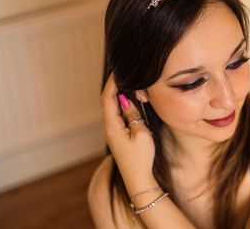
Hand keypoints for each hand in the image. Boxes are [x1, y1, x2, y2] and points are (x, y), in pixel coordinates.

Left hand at [100, 73, 155, 191]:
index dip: (112, 83)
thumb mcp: (141, 133)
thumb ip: (133, 114)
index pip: (107, 98)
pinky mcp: (119, 136)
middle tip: (123, 73)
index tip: (118, 70)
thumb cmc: (141, 158)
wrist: (138, 179)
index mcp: (112, 126)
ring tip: (127, 82)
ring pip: (112, 108)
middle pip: (107, 101)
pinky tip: (130, 100)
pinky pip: (117, 115)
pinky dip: (122, 104)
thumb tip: (125, 100)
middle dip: (114, 85)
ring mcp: (113, 132)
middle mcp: (109, 128)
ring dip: (118, 94)